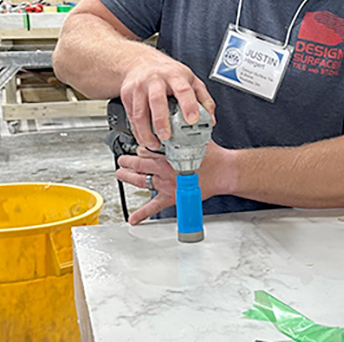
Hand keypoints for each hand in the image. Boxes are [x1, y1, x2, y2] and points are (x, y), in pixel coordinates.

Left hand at [116, 142, 230, 224]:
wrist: (223, 172)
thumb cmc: (213, 155)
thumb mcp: (195, 137)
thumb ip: (182, 132)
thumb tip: (176, 123)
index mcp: (170, 154)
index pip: (147, 149)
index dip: (140, 146)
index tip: (138, 146)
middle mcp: (165, 169)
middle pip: (139, 163)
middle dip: (128, 160)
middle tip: (122, 159)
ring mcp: (166, 184)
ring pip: (141, 181)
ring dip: (128, 177)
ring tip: (120, 174)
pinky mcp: (172, 197)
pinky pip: (154, 207)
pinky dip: (142, 214)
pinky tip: (133, 219)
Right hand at [120, 53, 215, 149]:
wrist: (140, 61)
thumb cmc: (167, 72)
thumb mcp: (190, 79)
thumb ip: (203, 98)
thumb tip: (210, 119)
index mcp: (174, 75)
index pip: (183, 90)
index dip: (189, 105)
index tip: (192, 120)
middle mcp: (155, 79)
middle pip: (157, 100)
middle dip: (161, 120)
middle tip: (167, 137)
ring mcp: (139, 87)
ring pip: (140, 112)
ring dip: (146, 131)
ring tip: (154, 144)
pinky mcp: (127, 95)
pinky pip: (131, 116)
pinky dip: (137, 131)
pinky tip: (144, 139)